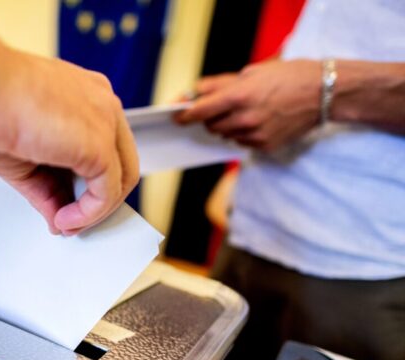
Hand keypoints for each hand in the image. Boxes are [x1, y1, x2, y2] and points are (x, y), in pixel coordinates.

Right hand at [0, 40, 138, 235]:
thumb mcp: (20, 158)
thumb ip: (46, 188)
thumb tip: (58, 217)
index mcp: (83, 97)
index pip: (102, 148)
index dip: (88, 183)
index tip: (67, 206)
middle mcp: (100, 103)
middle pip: (120, 163)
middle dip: (97, 199)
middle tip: (71, 221)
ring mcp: (104, 121)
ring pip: (120, 178)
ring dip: (94, 211)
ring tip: (66, 223)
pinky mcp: (98, 145)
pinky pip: (107, 192)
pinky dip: (89, 214)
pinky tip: (65, 219)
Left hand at [176, 60, 322, 150]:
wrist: (324, 92)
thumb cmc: (288, 76)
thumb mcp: (252, 72)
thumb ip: (219, 84)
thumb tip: (195, 92)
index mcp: (240, 96)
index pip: (200, 111)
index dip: (185, 115)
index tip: (177, 116)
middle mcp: (245, 118)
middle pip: (211, 126)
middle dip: (210, 118)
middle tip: (221, 107)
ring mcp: (256, 135)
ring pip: (226, 135)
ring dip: (227, 126)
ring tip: (246, 111)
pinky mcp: (266, 146)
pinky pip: (243, 143)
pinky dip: (243, 134)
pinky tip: (259, 121)